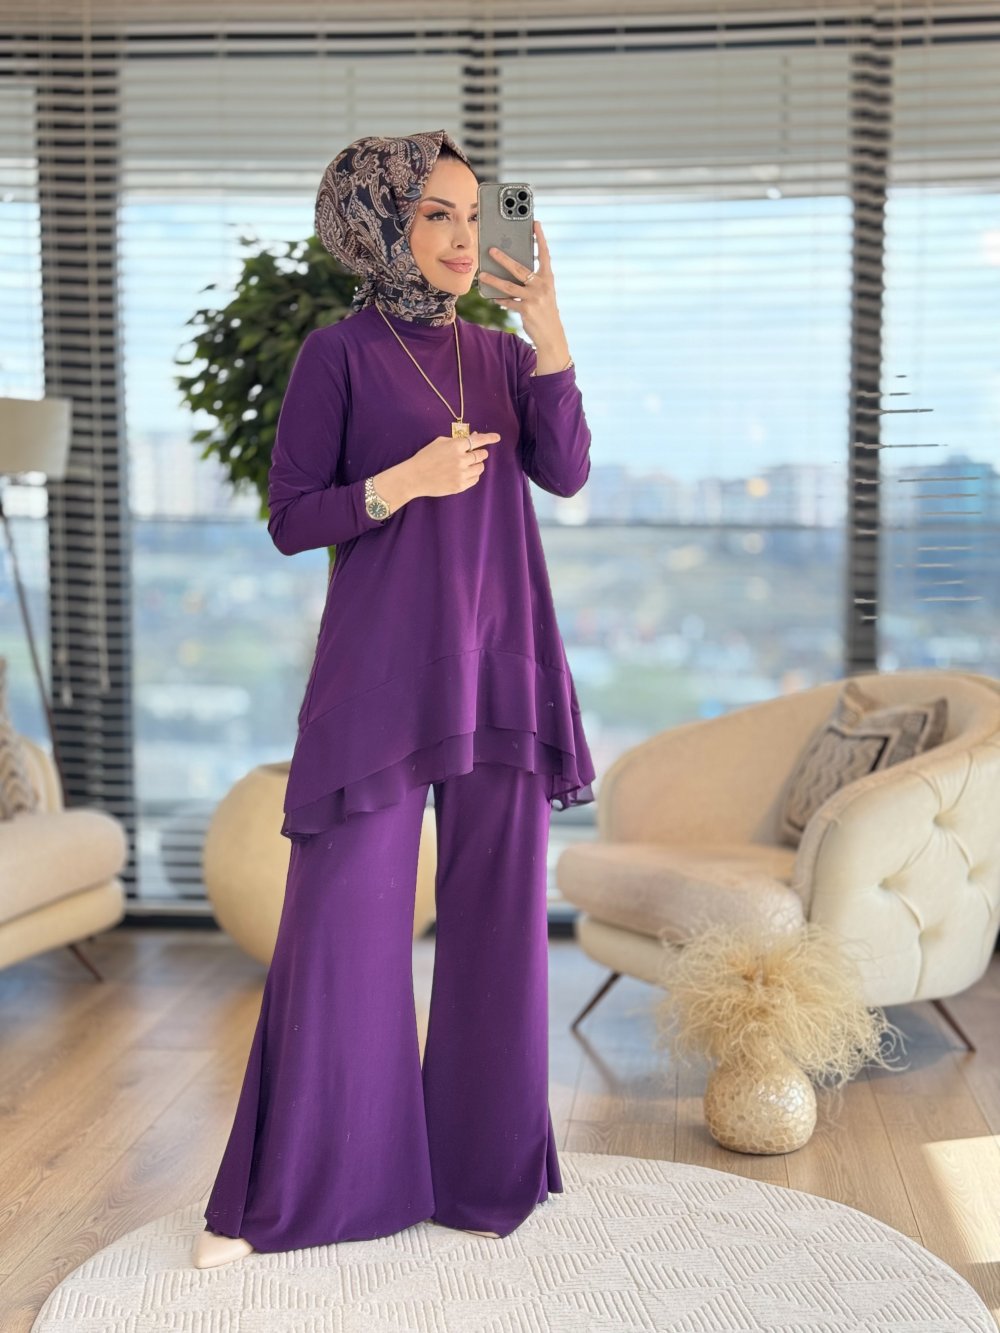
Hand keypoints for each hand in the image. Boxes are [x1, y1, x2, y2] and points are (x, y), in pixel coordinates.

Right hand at [407, 430, 502, 498]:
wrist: (414, 477)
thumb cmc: (425, 457)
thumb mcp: (440, 442)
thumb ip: (457, 440)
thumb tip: (474, 436)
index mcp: (455, 446)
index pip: (478, 440)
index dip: (489, 438)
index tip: (497, 437)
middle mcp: (461, 459)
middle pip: (481, 455)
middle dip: (480, 453)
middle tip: (474, 454)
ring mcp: (461, 474)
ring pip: (480, 468)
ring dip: (477, 464)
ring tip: (467, 465)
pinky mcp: (460, 485)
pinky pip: (475, 479)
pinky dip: (473, 475)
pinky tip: (465, 473)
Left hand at [480, 221, 566, 353]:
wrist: (551, 334)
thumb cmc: (545, 310)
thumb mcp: (543, 292)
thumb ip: (532, 281)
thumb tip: (511, 270)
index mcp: (548, 278)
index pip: (544, 254)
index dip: (540, 238)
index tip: (535, 223)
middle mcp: (542, 286)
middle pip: (519, 268)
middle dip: (504, 258)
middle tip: (491, 250)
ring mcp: (534, 298)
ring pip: (509, 286)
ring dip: (493, 280)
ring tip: (481, 274)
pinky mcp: (526, 310)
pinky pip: (508, 302)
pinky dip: (500, 299)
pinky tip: (493, 297)